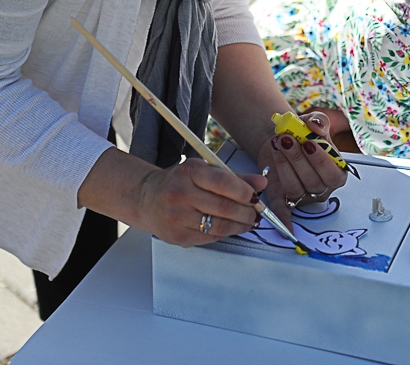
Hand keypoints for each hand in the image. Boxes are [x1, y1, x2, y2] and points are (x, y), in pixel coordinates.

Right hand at [136, 158, 266, 246]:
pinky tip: (230, 227)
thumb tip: (262, 182)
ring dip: (240, 226)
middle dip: (247, 212)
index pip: (223, 182)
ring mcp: (177, 218)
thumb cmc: (179, 182)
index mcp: (188, 172)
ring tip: (248, 221)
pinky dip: (225, 233)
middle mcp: (180, 194)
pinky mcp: (177, 237)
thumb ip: (234, 177)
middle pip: (224, 208)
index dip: (245, 191)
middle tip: (257, 212)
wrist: (147, 199)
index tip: (255, 196)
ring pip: (220, 227)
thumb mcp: (203, 170)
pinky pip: (210, 238)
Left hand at [257, 111, 348, 228]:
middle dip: (298, 159)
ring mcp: (304, 196)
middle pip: (313, 182)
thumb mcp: (312, 123)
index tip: (309, 144)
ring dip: (284, 167)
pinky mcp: (284, 199)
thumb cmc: (302, 134)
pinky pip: (285, 211)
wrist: (281, 138)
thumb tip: (316, 127)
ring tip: (277, 144)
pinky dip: (284, 220)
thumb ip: (318, 122)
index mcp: (336, 172)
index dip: (321, 161)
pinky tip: (283, 225)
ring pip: (295, 189)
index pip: (333, 175)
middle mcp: (322, 188)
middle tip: (287, 139)